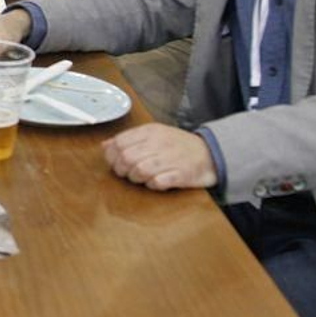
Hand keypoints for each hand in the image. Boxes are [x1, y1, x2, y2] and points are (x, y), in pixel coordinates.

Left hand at [102, 124, 216, 191]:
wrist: (211, 153)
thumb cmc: (178, 146)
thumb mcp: (153, 136)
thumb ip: (129, 139)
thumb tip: (105, 146)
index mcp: (151, 131)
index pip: (120, 142)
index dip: (112, 156)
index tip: (115, 162)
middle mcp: (159, 143)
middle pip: (127, 157)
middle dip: (122, 169)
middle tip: (127, 173)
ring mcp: (171, 158)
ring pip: (139, 170)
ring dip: (136, 178)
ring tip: (141, 178)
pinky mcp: (181, 174)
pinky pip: (158, 182)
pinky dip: (152, 185)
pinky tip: (155, 182)